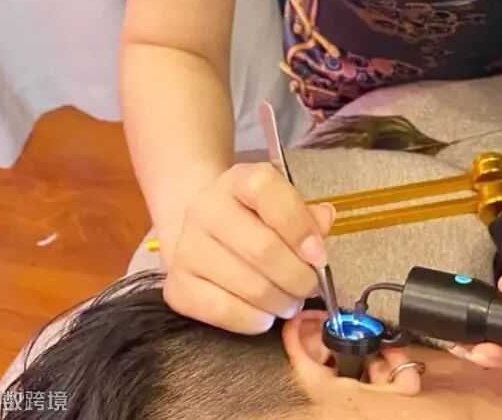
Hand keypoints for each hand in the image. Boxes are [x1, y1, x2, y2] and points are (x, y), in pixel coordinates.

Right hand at [162, 163, 335, 333]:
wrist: (203, 233)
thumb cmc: (255, 220)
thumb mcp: (283, 205)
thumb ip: (308, 216)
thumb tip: (324, 221)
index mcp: (238, 180)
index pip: (267, 192)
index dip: (299, 227)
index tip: (319, 256)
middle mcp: (206, 208)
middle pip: (262, 249)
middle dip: (298, 277)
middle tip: (310, 287)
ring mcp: (187, 248)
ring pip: (249, 286)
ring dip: (281, 302)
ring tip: (291, 301)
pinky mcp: (177, 286)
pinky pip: (223, 311)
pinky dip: (254, 320)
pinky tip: (266, 315)